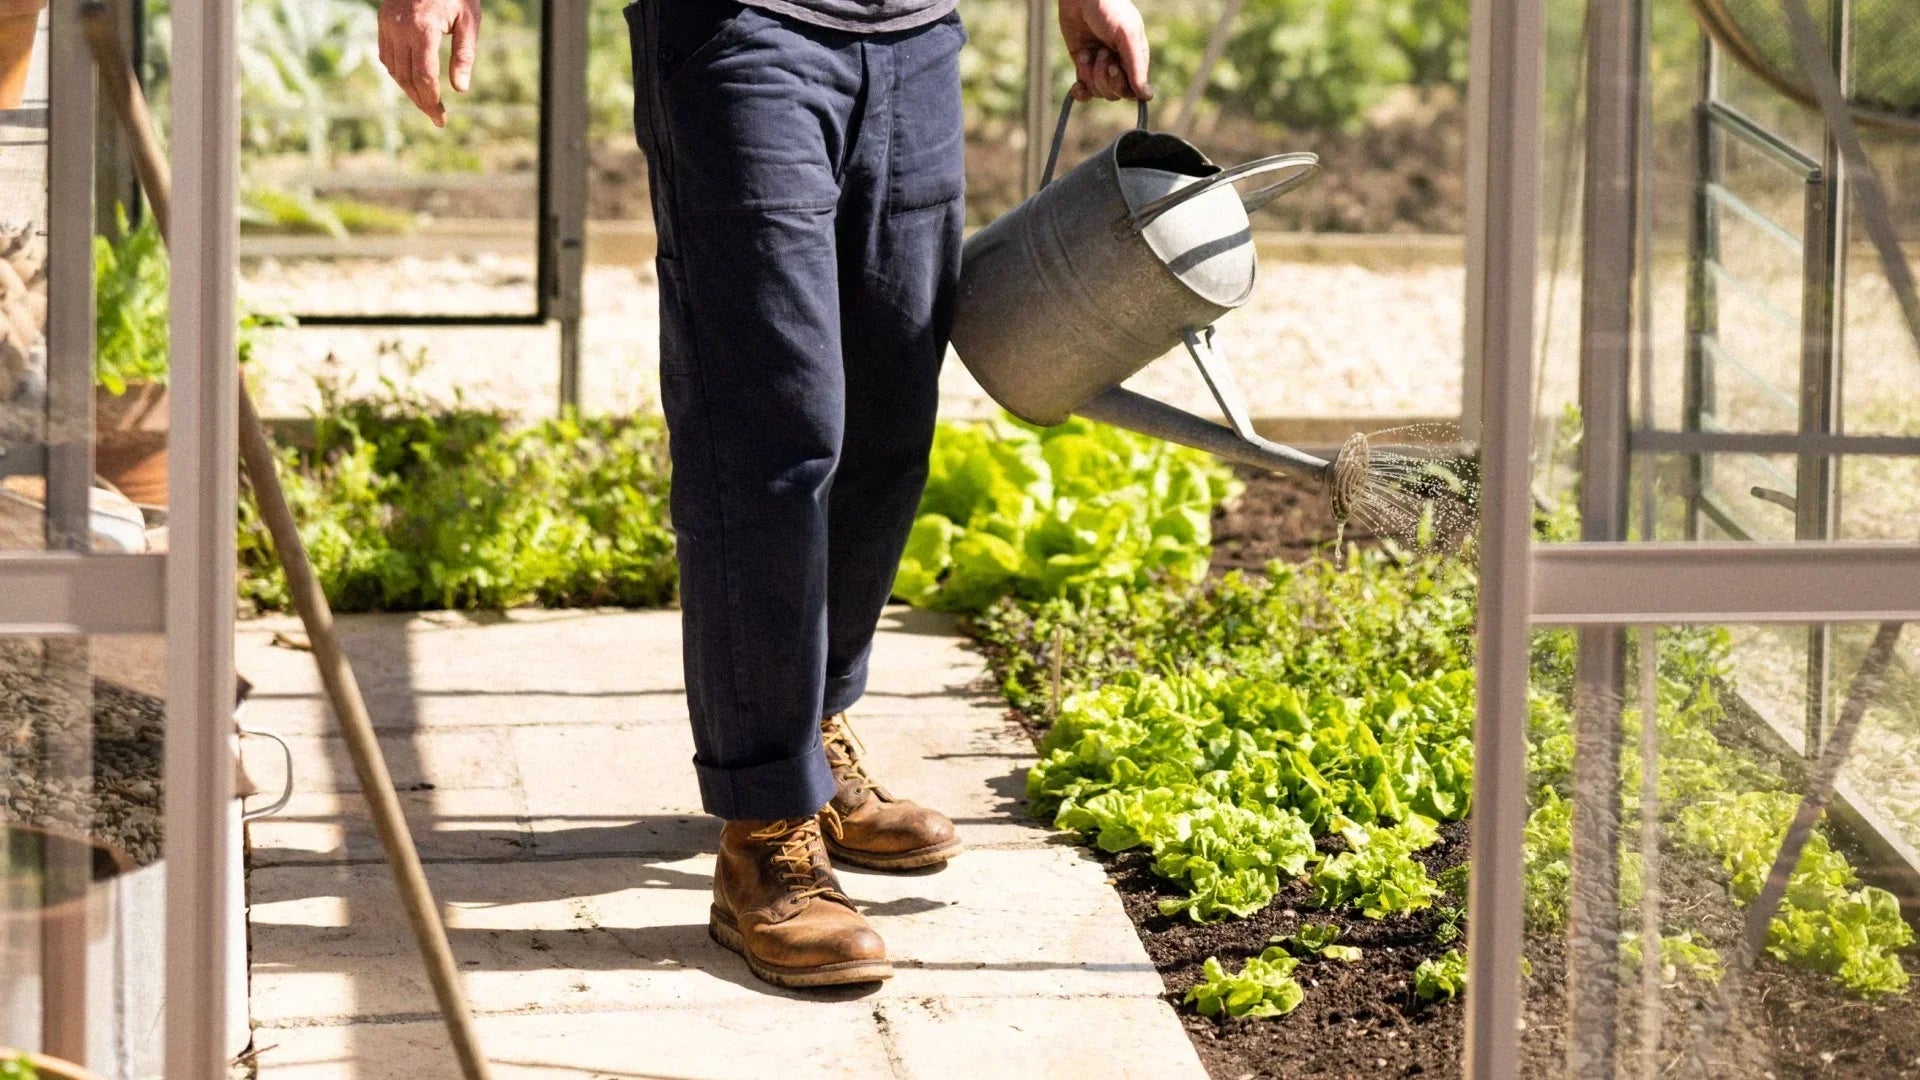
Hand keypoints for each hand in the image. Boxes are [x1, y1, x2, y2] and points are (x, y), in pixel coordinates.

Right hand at [378, 0, 480, 127]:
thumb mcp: (469, 21)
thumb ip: (464, 55)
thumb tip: (460, 89)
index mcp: (423, 29)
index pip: (424, 76)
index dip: (432, 100)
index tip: (441, 118)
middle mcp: (400, 28)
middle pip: (407, 77)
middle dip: (421, 101)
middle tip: (436, 117)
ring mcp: (388, 24)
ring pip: (393, 69)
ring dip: (408, 90)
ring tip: (426, 103)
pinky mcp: (383, 21)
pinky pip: (385, 55)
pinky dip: (397, 72)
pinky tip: (411, 82)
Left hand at [1057, 0, 1150, 102]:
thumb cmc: (1110, 10)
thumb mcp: (1126, 35)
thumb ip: (1136, 66)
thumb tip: (1146, 97)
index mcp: (1136, 58)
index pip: (1133, 89)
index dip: (1122, 84)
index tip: (1114, 65)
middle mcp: (1120, 65)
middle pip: (1115, 93)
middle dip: (1104, 78)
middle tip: (1101, 54)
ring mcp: (1100, 67)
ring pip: (1098, 92)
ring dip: (1090, 76)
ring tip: (1087, 53)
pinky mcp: (1083, 65)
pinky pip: (1084, 91)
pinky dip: (1080, 91)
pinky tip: (1076, 86)